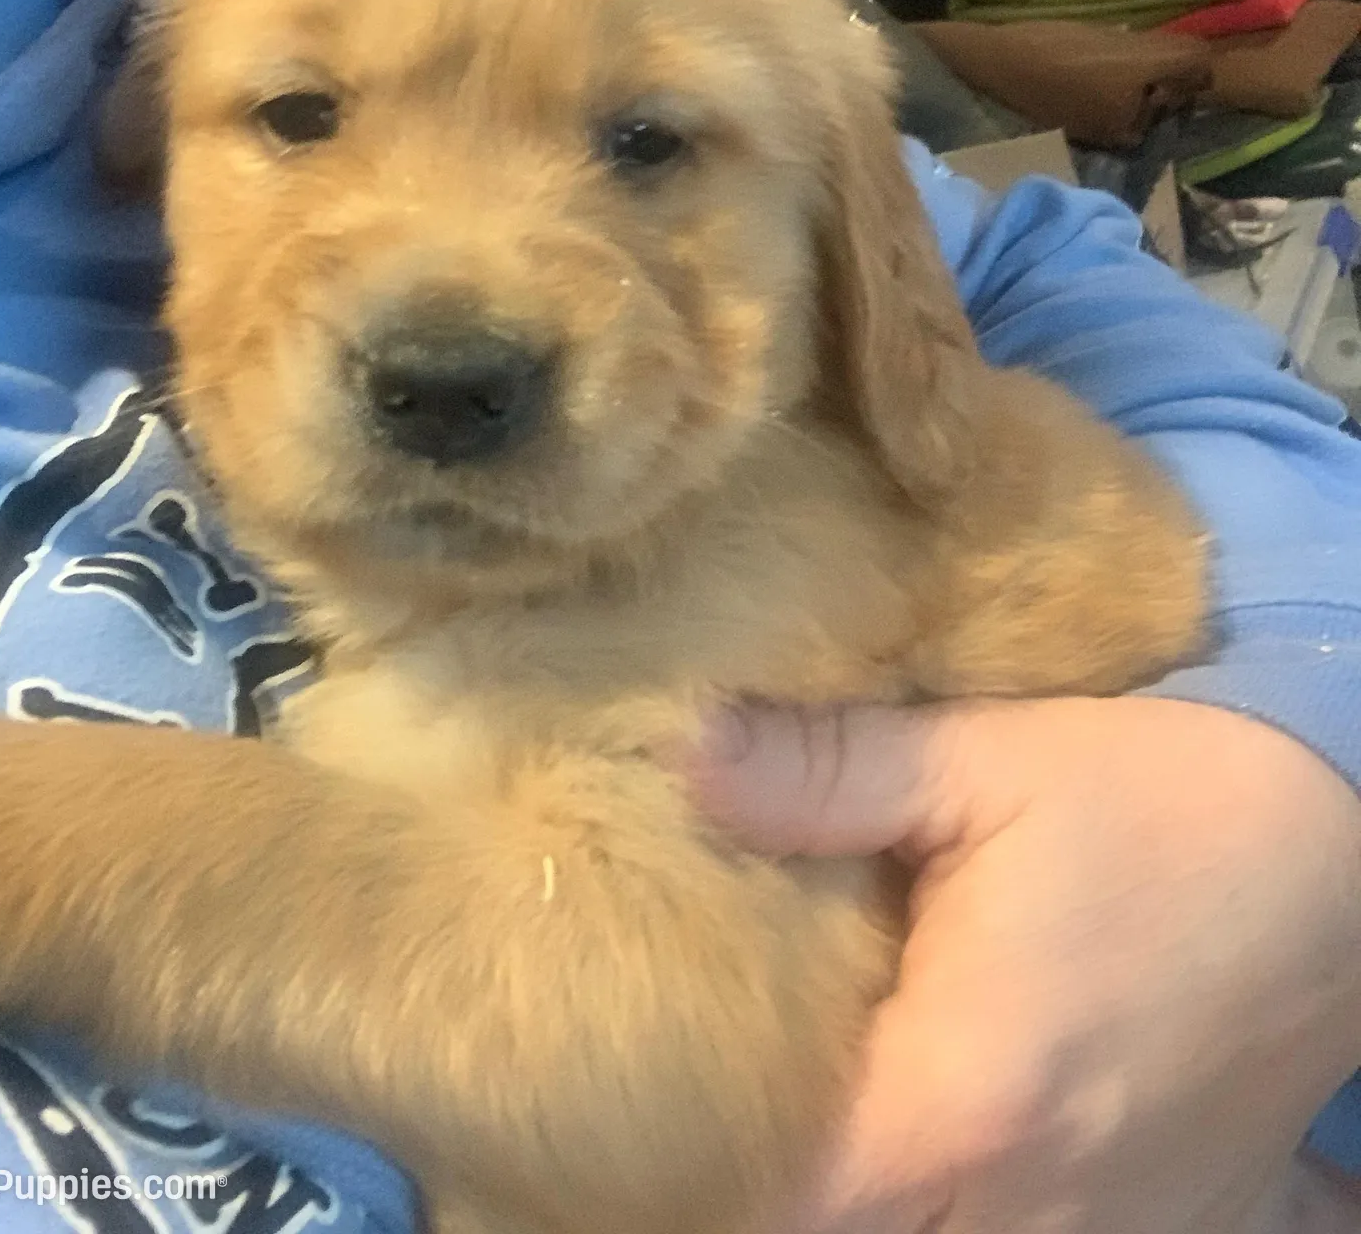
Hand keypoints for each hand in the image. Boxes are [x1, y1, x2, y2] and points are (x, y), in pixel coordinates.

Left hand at [689, 695, 1360, 1233]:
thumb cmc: (1165, 800)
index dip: (694, 1170)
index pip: (775, 1207)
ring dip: (879, 1200)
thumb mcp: (989, 761)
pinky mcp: (1169, 1227)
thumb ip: (826, 770)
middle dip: (776, 1189)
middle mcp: (1026, 1207)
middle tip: (726, 1103)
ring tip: (839, 1117)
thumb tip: (686, 751)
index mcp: (955, 1103)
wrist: (1349, 848)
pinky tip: (962, 1153)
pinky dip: (988, 1216)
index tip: (647, 1104)